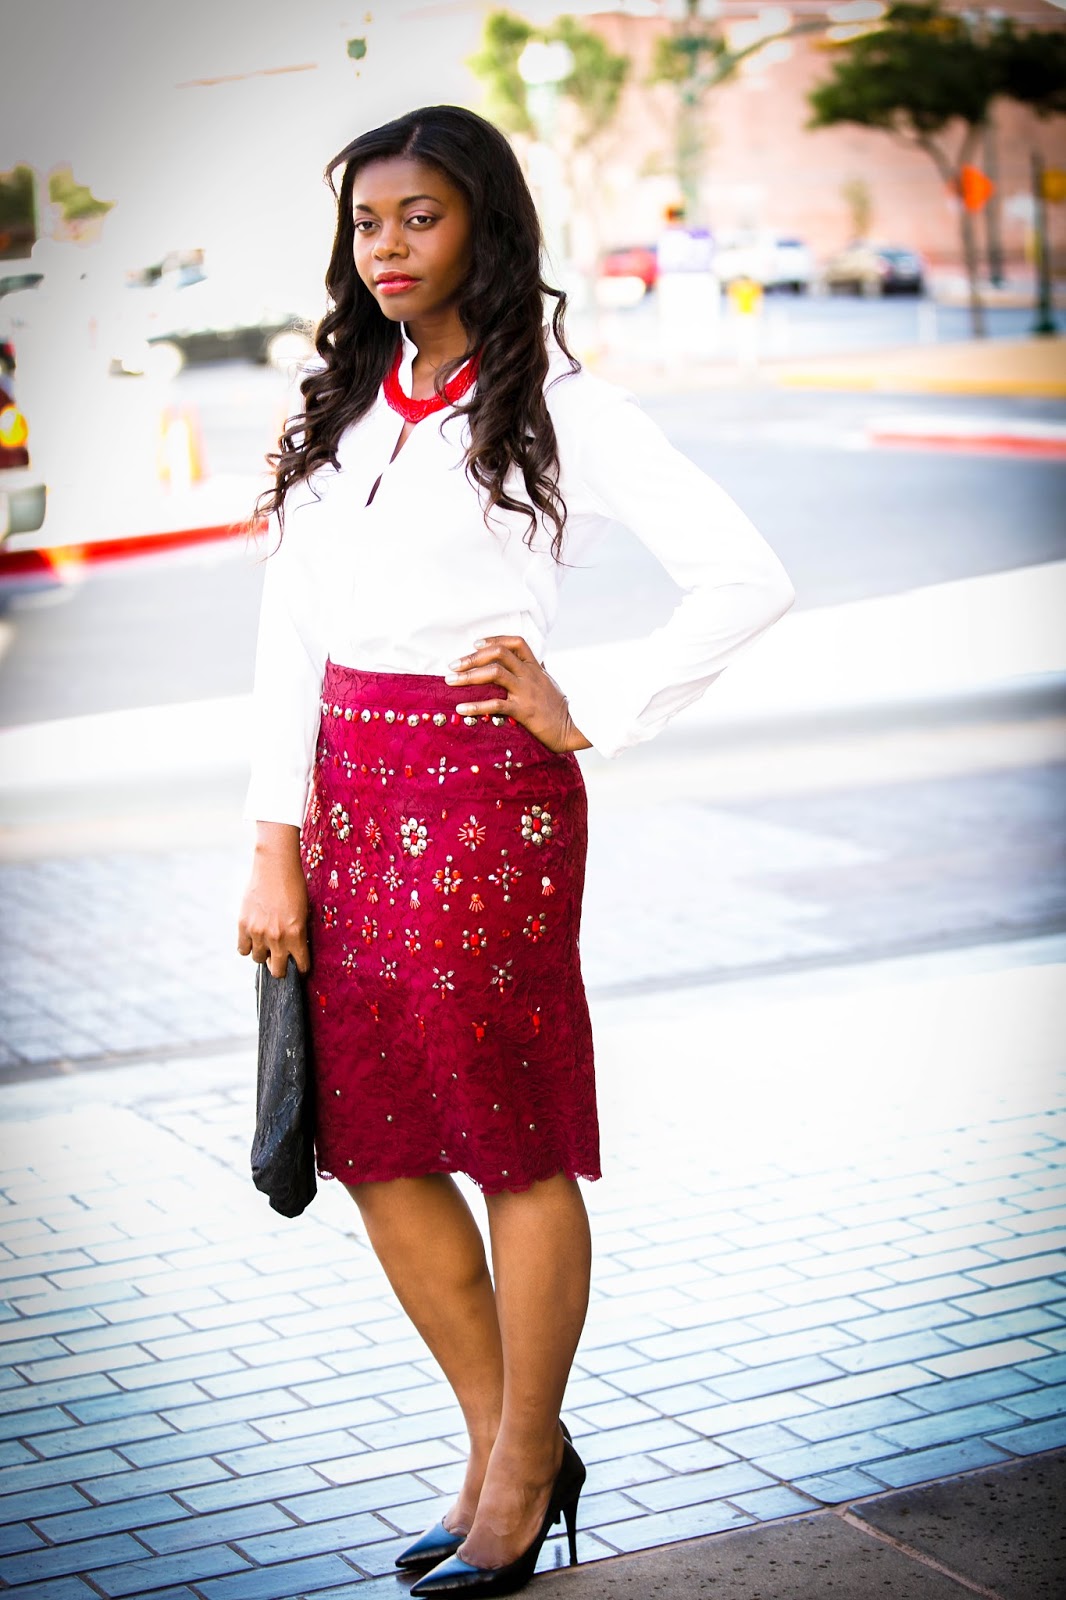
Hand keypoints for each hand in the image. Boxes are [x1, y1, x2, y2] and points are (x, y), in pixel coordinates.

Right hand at [237, 824, 311, 977]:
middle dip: (280, 968)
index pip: (300, 965)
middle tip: (280, 959)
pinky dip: (247, 946)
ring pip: (258, 959)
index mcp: (296, 935)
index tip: (299, 966)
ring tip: (266, 942)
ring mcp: (258, 932)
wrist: (275, 867)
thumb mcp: (303, 912)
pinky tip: (253, 938)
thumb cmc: (294, 886)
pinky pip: (242, 949)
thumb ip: (298, 934)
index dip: (300, 967)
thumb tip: (293, 950)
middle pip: (277, 971)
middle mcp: (277, 938)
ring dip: (262, 953)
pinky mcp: (243, 925)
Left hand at [445, 634, 591, 754]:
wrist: (572, 727)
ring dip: (469, 676)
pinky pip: (495, 704)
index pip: (515, 642)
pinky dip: (475, 706)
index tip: (475, 644)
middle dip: (472, 657)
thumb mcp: (548, 681)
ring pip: (494, 673)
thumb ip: (538, 669)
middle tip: (453, 665)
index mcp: (534, 667)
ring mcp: (526, 691)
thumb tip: (534, 659)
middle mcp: (529, 675)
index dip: (494, 639)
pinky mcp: (523, 710)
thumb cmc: (558, 706)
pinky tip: (461, 708)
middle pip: (498, 654)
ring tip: (451, 681)